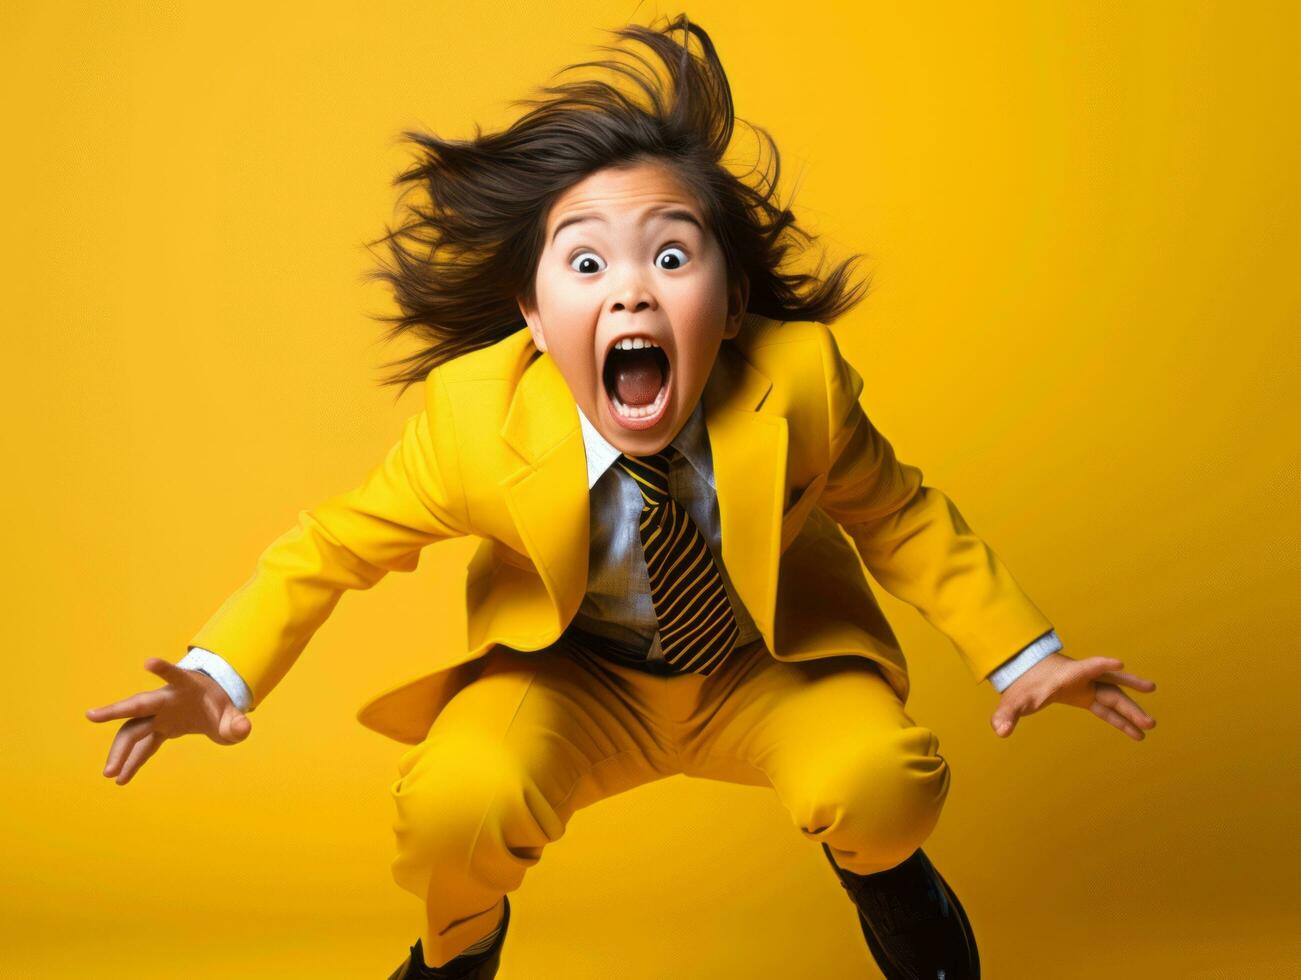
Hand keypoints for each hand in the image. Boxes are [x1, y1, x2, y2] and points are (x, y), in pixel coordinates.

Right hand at [86, 657, 251, 784]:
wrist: (212, 707)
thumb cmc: (222, 707)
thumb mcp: (233, 716)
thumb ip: (236, 722)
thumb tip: (242, 729)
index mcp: (186, 688)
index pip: (174, 676)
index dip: (163, 669)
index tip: (148, 661)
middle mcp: (166, 699)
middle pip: (138, 704)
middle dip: (116, 709)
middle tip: (92, 716)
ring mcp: (157, 715)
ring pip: (132, 729)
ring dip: (120, 750)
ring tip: (110, 774)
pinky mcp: (155, 728)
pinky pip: (140, 745)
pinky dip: (131, 761)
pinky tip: (121, 778)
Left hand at [990, 652, 1155, 739]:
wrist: (1025, 674)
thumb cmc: (1022, 685)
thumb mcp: (1013, 701)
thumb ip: (1006, 715)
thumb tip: (999, 731)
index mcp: (1065, 676)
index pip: (1085, 668)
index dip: (1100, 665)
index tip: (1117, 663)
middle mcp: (1082, 679)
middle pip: (1110, 688)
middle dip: (1128, 702)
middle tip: (1148, 719)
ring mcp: (1087, 687)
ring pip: (1114, 698)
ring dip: (1131, 711)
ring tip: (1150, 725)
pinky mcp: (1087, 697)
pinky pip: (1108, 708)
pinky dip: (1121, 720)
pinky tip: (1137, 734)